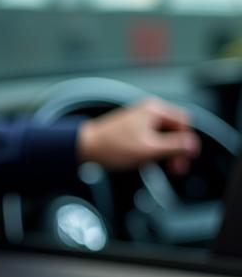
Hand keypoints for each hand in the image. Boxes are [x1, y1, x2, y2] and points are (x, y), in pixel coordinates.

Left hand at [77, 98, 198, 174]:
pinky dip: (150, 150)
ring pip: (161, 136)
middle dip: (175, 149)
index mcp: (154, 110)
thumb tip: (192, 145)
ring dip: (162, 151)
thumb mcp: (149, 149)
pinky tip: (145, 161)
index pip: (184, 123)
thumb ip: (174, 146)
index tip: (185, 158)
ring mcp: (138, 120)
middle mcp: (147, 111)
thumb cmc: (111, 147)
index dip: (187, 142)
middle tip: (174, 166)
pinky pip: (149, 139)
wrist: (84, 148)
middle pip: (173, 130)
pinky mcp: (130, 130)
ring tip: (156, 165)